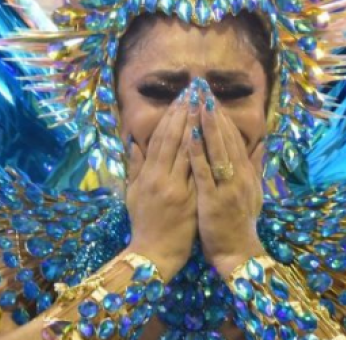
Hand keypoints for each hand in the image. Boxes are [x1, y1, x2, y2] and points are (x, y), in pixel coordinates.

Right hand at [123, 82, 198, 280]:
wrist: (153, 254)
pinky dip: (204, 154)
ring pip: (187, 151)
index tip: (181, 97)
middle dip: (185, 113)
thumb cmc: (144, 223)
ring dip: (196, 126)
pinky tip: (212, 137)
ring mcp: (176, 189)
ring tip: (204, 104)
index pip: (161, 138)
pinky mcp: (190, 201)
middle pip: (174, 139)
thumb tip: (134, 140)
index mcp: (148, 175)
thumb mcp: (133, 193)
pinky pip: (199, 173)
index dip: (171, 116)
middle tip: (195, 91)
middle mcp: (161, 178)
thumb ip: (135, 166)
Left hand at [188, 80, 266, 276]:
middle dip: (212, 111)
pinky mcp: (213, 200)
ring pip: (216, 149)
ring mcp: (227, 187)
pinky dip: (197, 151)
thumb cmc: (240, 222)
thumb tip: (263, 141)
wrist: (238, 252)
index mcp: (246, 172)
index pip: (233, 137)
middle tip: (201, 87)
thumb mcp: (253, 191)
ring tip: (195, 101)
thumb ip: (256, 165)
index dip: (222, 114)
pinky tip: (189, 134)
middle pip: (225, 137)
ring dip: (205, 124)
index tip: (210, 94)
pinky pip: (204, 171)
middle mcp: (239, 175)